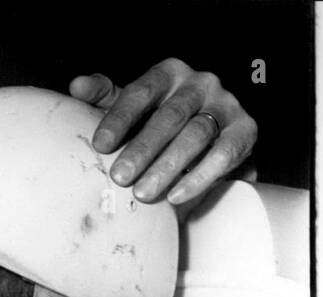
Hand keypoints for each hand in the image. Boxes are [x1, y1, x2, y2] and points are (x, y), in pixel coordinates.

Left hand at [70, 58, 257, 205]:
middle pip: (170, 115)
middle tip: (119, 178)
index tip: (100, 146)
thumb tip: (77, 86)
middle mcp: (200, 83)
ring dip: (168, 166)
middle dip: (142, 148)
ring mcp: (226, 105)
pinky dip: (201, 176)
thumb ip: (104, 96)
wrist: (210, 141)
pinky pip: (225, 153)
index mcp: (168, 74)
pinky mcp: (246, 130)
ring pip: (197, 134)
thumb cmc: (158, 122)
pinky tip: (177, 196)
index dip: (120, 118)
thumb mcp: (131, 108)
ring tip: (143, 193)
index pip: (141, 92)